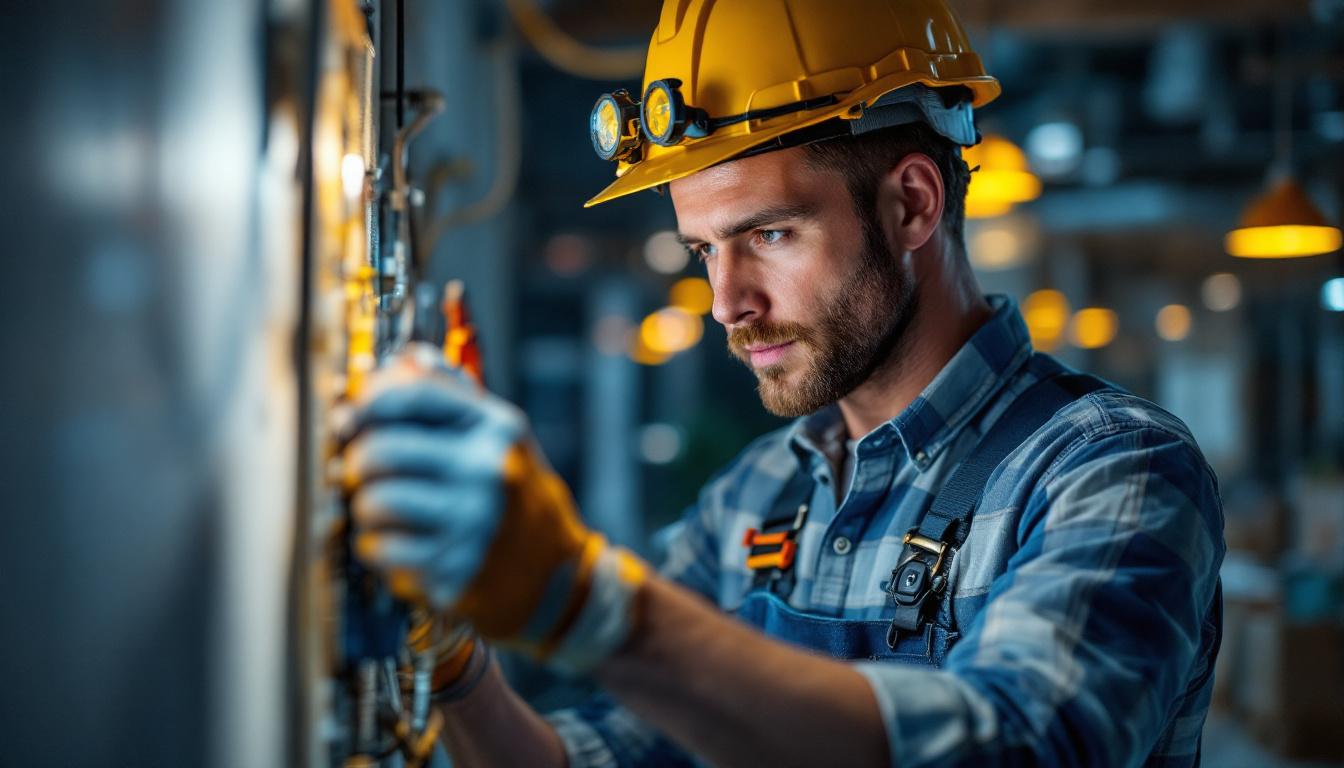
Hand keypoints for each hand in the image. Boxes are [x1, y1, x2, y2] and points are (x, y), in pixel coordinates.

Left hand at [340, 345, 647, 671]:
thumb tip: (400, 360)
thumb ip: (451, 395)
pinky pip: (376, 548)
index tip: (353, 416)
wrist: (553, 573)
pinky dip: (375, 547)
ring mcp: (468, 523)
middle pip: (380, 450)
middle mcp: (485, 472)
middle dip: (359, 461)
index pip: (414, 393)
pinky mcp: (449, 570)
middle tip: (366, 471)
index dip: (369, 401)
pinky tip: (398, 543)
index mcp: (495, 429)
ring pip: (372, 502)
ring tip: (386, 510)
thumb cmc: (513, 494)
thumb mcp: (498, 437)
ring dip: (366, 507)